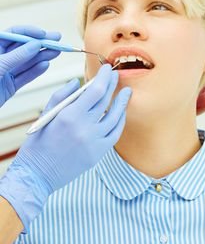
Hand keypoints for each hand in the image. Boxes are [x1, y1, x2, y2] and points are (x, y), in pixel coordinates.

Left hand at [0, 25, 60, 106]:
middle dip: (41, 43)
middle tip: (58, 40)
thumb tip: (35, 44)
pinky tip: (46, 65)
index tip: (44, 34)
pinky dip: (36, 71)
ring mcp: (5, 72)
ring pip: (27, 62)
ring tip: (56, 52)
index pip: (14, 34)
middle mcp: (0, 58)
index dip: (29, 32)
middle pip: (23, 47)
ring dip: (42, 56)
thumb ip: (17, 56)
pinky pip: (25, 77)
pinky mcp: (9, 86)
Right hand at [0, 64, 131, 230]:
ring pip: (115, 117)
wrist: (38, 174)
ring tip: (127, 92)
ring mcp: (94, 142)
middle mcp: (85, 128)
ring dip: (122, 103)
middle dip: (113, 85)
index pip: (96, 90)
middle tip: (116, 76)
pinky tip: (121, 113)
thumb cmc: (38, 143)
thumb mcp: (45, 114)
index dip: (104, 77)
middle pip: (106, 101)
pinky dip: (120, 122)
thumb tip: (78, 81)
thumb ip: (62, 95)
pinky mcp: (98, 154)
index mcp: (69, 116)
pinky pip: (115, 134)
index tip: (108, 69)